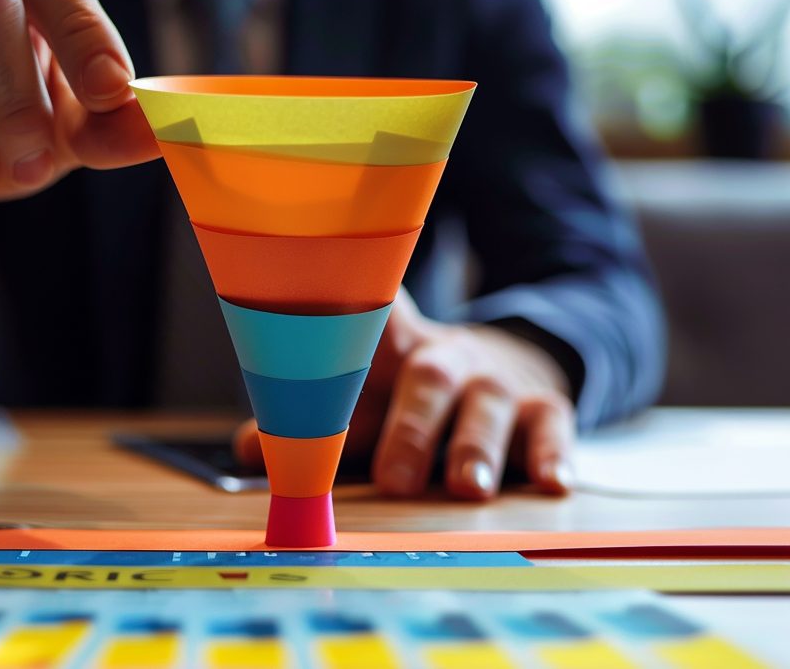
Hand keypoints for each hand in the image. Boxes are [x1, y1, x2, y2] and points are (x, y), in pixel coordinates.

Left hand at [235, 290, 575, 498]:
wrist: (506, 366)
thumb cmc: (415, 395)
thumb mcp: (367, 399)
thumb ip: (318, 424)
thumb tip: (248, 450)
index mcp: (391, 350)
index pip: (366, 322)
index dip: (347, 317)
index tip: (325, 315)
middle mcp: (444, 359)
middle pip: (426, 379)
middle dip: (410, 430)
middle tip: (394, 479)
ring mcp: (497, 381)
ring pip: (488, 403)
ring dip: (475, 445)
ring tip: (468, 487)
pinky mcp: (544, 406)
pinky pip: (553, 426)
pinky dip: (553, 454)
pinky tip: (551, 482)